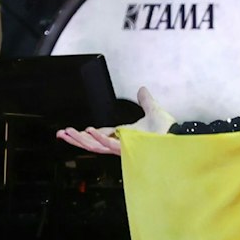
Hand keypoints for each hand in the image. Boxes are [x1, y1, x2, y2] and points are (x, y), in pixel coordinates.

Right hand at [55, 86, 174, 156]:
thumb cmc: (168, 132)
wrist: (178, 139)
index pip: (100, 136)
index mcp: (124, 137)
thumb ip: (146, 100)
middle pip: (93, 144)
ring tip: (69, 133)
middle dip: (76, 139)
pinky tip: (90, 132)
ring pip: (97, 146)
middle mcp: (121, 144)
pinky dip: (100, 138)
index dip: (86, 134)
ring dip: (82, 139)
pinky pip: (110, 145)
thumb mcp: (153, 111)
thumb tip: (142, 89)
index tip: (72, 130)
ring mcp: (124, 148)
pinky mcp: (129, 149)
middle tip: (61, 134)